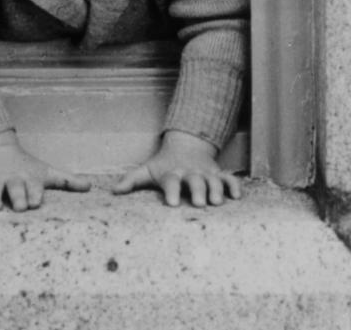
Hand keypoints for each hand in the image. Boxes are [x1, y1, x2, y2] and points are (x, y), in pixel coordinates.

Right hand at [0, 131, 90, 211]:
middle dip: (17, 196)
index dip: (35, 194)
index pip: (34, 187)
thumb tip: (91, 187)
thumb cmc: (27, 168)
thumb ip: (68, 181)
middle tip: (19, 206)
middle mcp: (13, 179)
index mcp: (29, 179)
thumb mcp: (47, 172)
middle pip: (15, 188)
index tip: (36, 202)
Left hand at [113, 130, 241, 206]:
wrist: (185, 145)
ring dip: (216, 190)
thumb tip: (113, 191)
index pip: (170, 182)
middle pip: (195, 181)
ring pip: (213, 180)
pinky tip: (237, 196)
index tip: (170, 203)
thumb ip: (131, 180)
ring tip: (216, 202)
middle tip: (199, 203)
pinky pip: (229, 178)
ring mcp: (206, 174)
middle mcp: (190, 173)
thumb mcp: (147, 170)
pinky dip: (234, 185)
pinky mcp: (218, 174)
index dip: (170, 191)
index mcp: (172, 173)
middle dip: (197, 191)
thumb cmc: (164, 165)